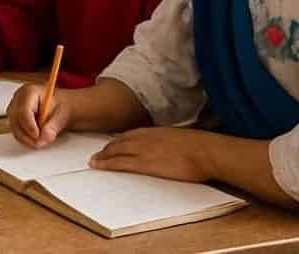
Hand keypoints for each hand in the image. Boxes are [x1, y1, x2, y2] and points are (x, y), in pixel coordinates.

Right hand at [7, 82, 70, 148]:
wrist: (59, 106)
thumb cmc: (60, 106)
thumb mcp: (62, 114)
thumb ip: (54, 126)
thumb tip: (44, 136)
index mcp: (29, 92)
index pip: (24, 110)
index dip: (30, 125)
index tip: (38, 137)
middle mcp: (18, 98)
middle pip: (16, 119)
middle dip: (27, 135)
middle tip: (41, 143)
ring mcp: (14, 108)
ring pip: (14, 127)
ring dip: (26, 138)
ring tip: (40, 142)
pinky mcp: (14, 117)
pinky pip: (15, 130)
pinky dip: (24, 138)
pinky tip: (35, 139)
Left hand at [88, 127, 210, 181]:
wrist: (204, 151)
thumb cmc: (198, 146)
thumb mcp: (178, 138)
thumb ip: (167, 141)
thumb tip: (167, 147)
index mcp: (153, 131)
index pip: (129, 134)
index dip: (118, 141)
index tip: (110, 145)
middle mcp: (144, 138)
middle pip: (119, 142)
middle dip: (106, 148)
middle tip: (96, 154)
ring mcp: (143, 150)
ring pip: (116, 152)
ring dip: (103, 156)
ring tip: (94, 161)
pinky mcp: (145, 164)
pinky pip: (120, 164)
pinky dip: (107, 164)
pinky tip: (99, 166)